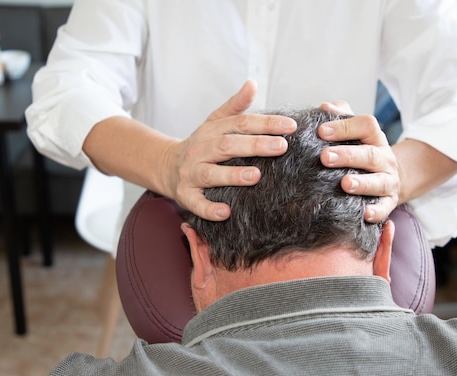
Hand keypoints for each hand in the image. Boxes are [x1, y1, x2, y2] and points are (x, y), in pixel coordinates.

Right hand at [168, 81, 296, 220]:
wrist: (165, 166)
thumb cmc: (201, 145)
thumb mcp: (214, 123)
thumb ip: (235, 106)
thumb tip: (253, 83)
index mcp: (211, 131)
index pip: (240, 123)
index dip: (265, 123)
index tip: (290, 126)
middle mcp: (200, 150)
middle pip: (227, 145)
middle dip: (255, 145)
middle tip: (282, 147)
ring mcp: (191, 173)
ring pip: (210, 174)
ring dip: (233, 175)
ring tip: (256, 176)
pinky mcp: (185, 195)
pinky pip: (196, 204)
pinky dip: (209, 209)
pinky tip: (226, 212)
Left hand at [317, 101, 399, 222]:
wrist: (389, 178)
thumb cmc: (362, 153)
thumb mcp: (355, 134)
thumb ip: (342, 118)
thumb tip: (325, 106)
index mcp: (375, 138)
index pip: (366, 125)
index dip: (344, 127)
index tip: (321, 131)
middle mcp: (385, 159)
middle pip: (369, 155)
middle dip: (347, 156)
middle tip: (324, 157)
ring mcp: (389, 181)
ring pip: (379, 182)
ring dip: (362, 183)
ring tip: (345, 184)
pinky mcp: (389, 203)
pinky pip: (384, 208)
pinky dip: (376, 212)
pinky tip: (364, 214)